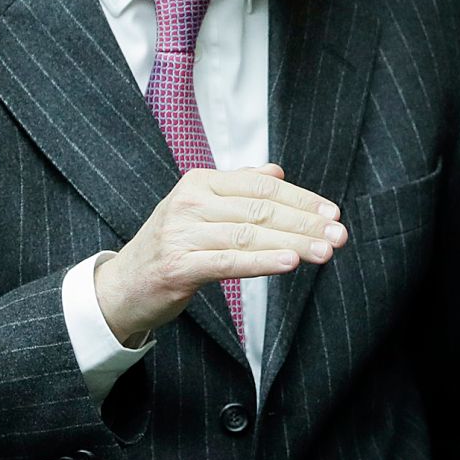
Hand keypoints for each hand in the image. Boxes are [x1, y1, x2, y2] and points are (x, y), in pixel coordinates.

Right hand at [94, 164, 346, 345]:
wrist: (121, 287)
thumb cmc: (171, 248)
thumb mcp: (200, 210)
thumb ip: (237, 189)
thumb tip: (276, 172)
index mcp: (200, 182)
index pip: (262, 187)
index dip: (301, 199)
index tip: (332, 213)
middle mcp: (190, 202)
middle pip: (261, 210)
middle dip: (305, 223)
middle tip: (339, 234)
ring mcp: (182, 233)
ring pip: (249, 235)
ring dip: (293, 243)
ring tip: (325, 251)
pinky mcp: (178, 266)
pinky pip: (229, 261)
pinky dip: (262, 261)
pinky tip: (290, 262)